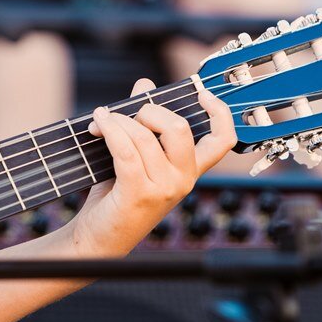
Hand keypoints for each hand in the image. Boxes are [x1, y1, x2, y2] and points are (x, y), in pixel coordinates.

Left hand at [67, 78, 236, 258]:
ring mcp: (164, 188)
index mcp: (190, 170)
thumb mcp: (136, 157)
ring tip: (100, 121)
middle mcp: (183, 180)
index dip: (220, 113)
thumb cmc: (117, 196)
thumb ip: (144, 123)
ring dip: (117, 121)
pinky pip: (126, 150)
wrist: (98, 236)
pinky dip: (110, 131)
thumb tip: (145, 84)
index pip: (223, 141)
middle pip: (179, 128)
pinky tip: (98, 125)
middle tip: (126, 114)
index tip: (202, 93)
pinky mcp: (140, 193)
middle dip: (149, 110)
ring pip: (144, 137)